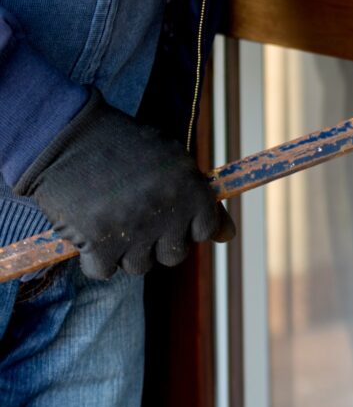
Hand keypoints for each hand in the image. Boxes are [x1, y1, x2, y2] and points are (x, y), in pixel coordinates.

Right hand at [14, 91, 234, 278]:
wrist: (69, 135)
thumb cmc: (124, 145)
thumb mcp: (172, 161)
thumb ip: (200, 199)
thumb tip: (229, 237)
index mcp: (191, 189)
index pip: (205, 229)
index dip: (187, 225)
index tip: (170, 215)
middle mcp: (169, 212)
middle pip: (174, 255)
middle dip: (158, 242)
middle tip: (137, 218)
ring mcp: (135, 230)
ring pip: (139, 266)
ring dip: (125, 251)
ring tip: (111, 219)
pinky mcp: (100, 243)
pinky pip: (104, 271)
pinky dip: (95, 259)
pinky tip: (89, 231)